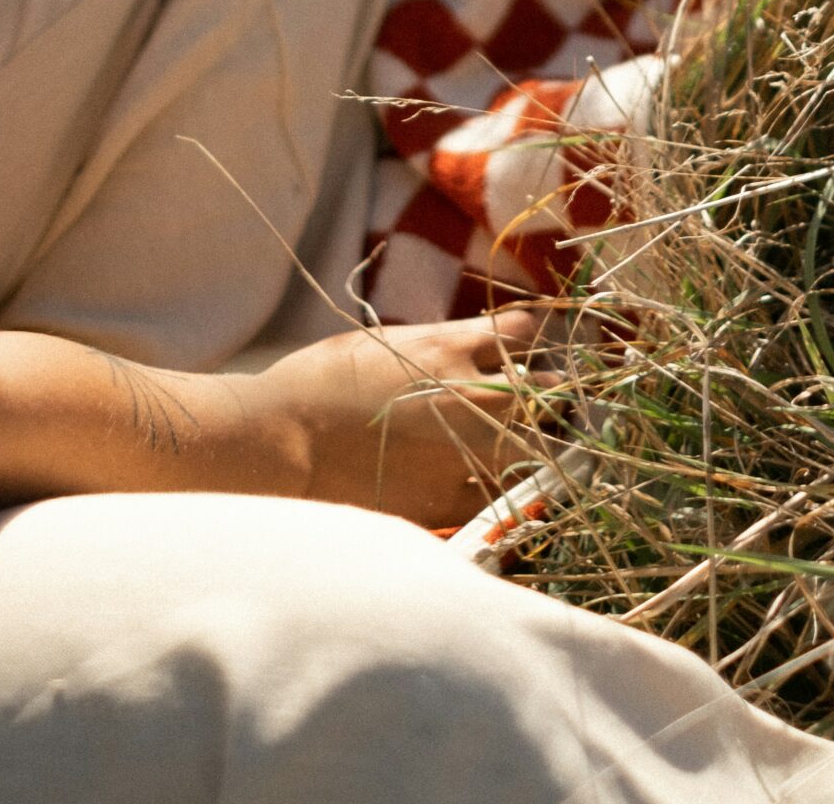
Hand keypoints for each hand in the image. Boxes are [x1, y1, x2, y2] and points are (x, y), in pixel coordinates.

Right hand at [251, 311, 538, 526]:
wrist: (286, 440)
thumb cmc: (320, 381)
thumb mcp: (381, 343)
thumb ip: (431, 348)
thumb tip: (459, 352)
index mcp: (450, 347)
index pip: (521, 331)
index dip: (522, 339)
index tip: (518, 348)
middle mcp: (472, 395)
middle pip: (546, 392)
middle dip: (547, 395)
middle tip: (541, 401)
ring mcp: (467, 451)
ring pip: (537, 450)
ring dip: (535, 445)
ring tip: (524, 447)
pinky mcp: (452, 501)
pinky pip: (500, 496)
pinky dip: (499, 489)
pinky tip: (487, 485)